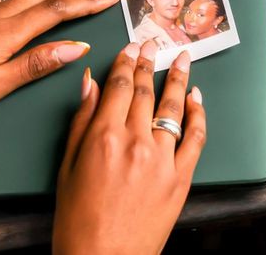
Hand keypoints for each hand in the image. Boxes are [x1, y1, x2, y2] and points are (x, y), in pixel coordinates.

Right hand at [53, 41, 205, 254]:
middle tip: (154, 44)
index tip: (131, 47)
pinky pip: (195, 137)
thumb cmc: (78, 221)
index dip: (125, 62)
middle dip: (149, 63)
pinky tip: (197, 98)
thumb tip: (88, 84)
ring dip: (178, 78)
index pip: (118, 86)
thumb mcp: (66, 168)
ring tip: (182, 58)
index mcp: (103, 137)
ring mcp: (162, 159)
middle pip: (145, 91)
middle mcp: (135, 142)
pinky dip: (198, 114)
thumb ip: (80, 122)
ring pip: (173, 107)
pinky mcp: (181, 177)